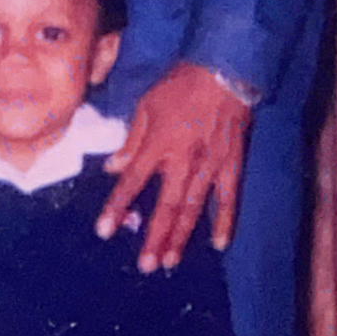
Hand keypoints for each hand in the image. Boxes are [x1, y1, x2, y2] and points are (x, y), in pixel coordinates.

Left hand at [99, 62, 256, 268]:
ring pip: (193, 208)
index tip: (105, 231)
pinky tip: (218, 244)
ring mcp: (210, 166)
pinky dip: (224, 222)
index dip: (117, 207)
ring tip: (171, 260)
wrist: (223, 71)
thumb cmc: (180, 86)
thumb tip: (112, 168)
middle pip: (165, 206)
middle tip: (146, 265)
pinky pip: (229, 199)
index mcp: (158, 145)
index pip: (131, 182)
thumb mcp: (146, 105)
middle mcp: (182, 161)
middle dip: (153, 236)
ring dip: (181, 236)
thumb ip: (131, 140)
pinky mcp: (232, 166)